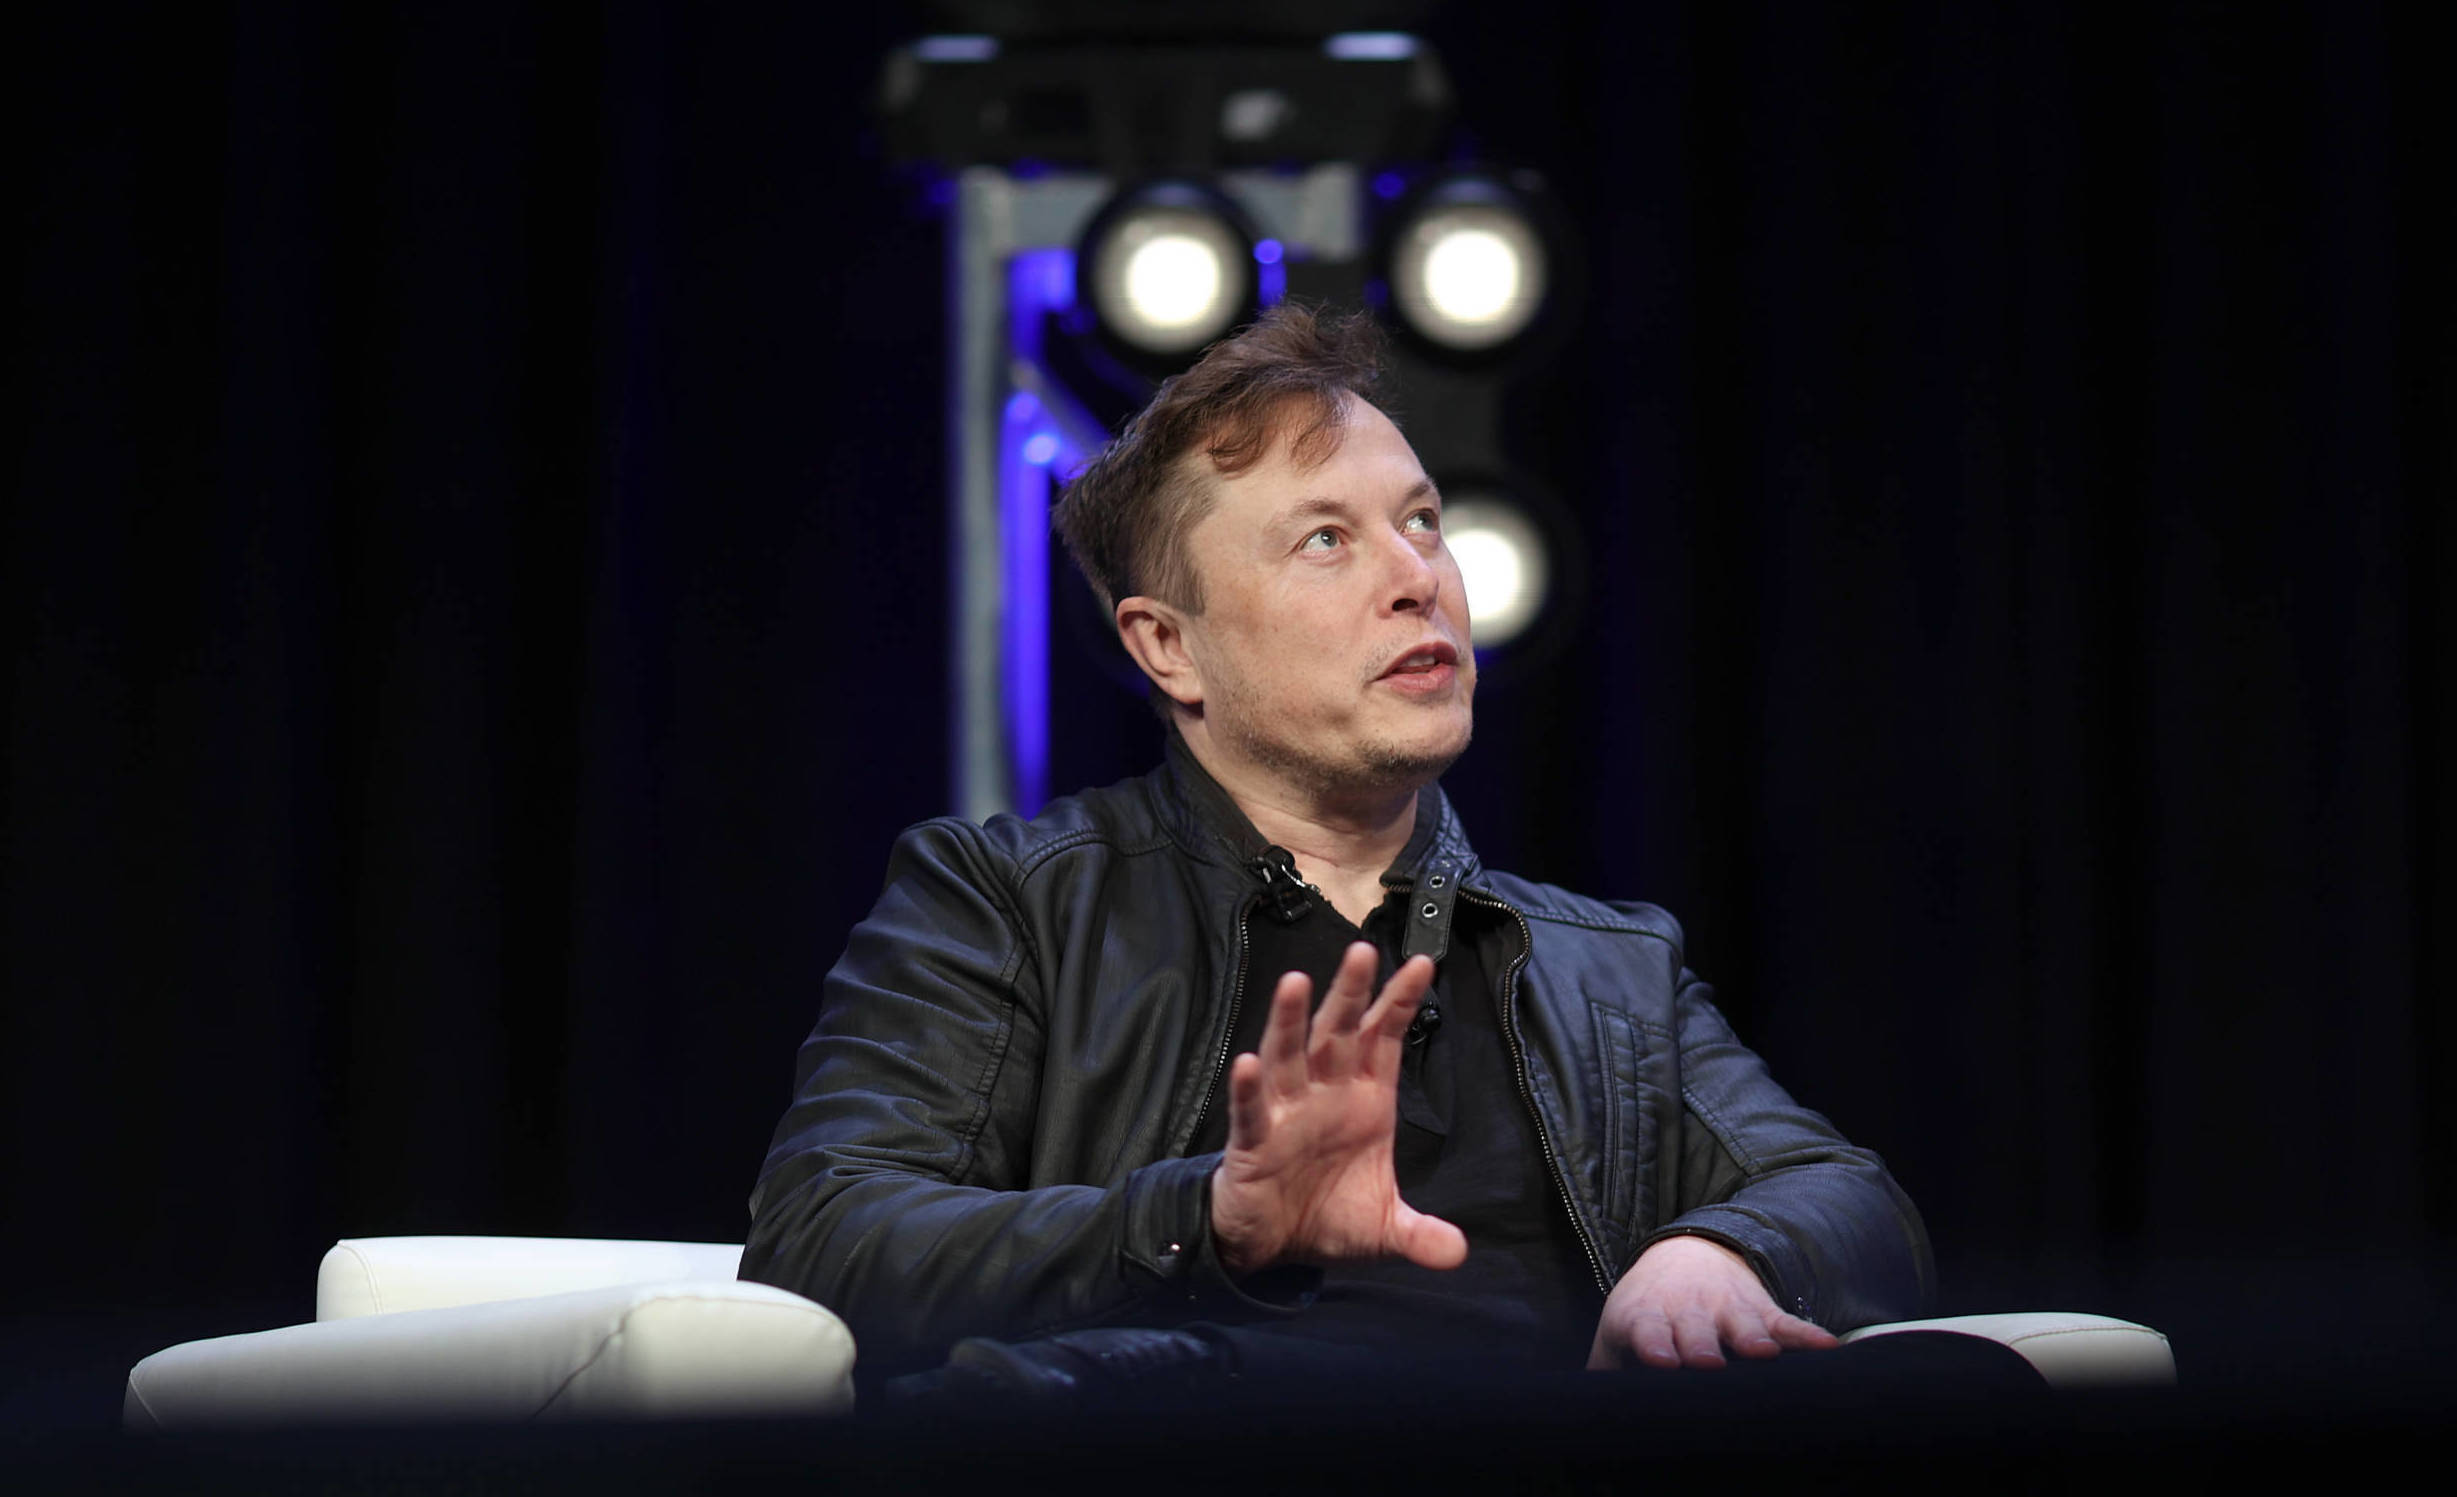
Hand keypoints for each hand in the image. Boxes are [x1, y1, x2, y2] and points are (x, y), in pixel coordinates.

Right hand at [1209, 942, 1468, 1277]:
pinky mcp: (1252, 1141)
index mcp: (1365, 1101)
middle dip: (1351, 993)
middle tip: (1362, 950)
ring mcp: (1286, 1112)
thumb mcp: (1384, 1230)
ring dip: (1290, 1021)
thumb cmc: (1327, 1216)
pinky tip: (1248, 1064)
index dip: (1400, 1003)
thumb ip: (1421, 1235)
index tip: (1423, 964)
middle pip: (1338, 1033)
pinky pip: (1251, 1110)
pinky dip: (1250, 1088)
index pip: (1384, 1040)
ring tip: (1295, 983)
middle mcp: (1325, 1094)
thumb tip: (1459, 1254)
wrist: (1271, 1246)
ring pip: (1288, 1057)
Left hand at [1586, 1235, 1839, 1369]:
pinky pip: (1788, 1324)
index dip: (1654, 1345)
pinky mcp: (1762, 1312)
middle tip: (1707, 1364)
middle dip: (1702, 1348)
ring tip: (1763, 1354)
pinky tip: (1828, 1349)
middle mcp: (1688, 1313)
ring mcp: (1728, 1311)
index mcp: (1647, 1320)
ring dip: (1753, 1340)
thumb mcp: (1619, 1333)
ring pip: (1743, 1327)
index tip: (1662, 1361)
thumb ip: (1605, 1373)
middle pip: (1696, 1333)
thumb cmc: (1647, 1311)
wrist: (1686, 1254)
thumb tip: (1584, 1414)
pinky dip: (1808, 1336)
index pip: (1648, 1332)